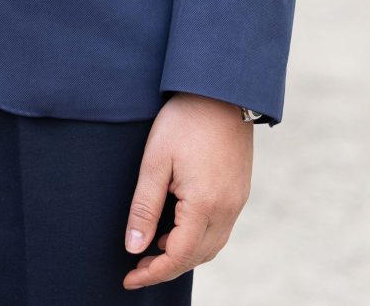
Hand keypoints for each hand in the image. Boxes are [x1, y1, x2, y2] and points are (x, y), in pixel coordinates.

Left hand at [122, 93, 252, 289]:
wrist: (222, 90)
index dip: (152, 273)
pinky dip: (197, 239)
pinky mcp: (239, 192)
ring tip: (152, 251)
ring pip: (211, 246)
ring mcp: (237, 201)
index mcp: (205, 204)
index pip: (178, 256)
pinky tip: (175, 229)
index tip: (129, 279)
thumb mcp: (155, 162)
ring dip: (183, 255)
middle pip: (197, 257)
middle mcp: (227, 209)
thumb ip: (144, 208)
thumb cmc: (184, 121)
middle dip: (166, 268)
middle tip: (136, 268)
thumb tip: (133, 248)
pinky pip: (220, 229)